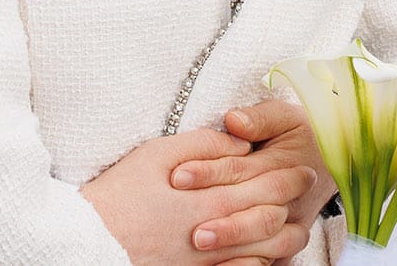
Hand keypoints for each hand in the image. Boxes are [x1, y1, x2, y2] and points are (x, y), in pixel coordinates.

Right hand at [82, 126, 314, 265]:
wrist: (89, 242)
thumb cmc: (119, 195)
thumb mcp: (156, 154)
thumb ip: (204, 145)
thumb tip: (241, 142)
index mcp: (209, 201)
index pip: (266, 188)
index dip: (289, 177)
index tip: (305, 167)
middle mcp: (215, 236)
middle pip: (271, 222)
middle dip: (294, 203)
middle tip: (307, 188)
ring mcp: (206, 264)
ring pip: (262, 254)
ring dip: (285, 238)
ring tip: (297, 223)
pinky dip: (260, 265)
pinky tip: (265, 254)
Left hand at [172, 100, 335, 263]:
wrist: (328, 160)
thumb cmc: (299, 135)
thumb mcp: (284, 116)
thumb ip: (259, 118)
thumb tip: (233, 120)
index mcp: (287, 165)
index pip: (242, 171)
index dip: (209, 172)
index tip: (178, 176)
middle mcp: (291, 200)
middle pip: (254, 212)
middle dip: (220, 219)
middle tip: (190, 227)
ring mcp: (292, 225)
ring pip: (265, 241)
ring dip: (233, 244)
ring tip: (201, 243)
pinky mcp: (287, 243)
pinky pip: (271, 260)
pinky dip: (246, 263)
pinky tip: (219, 265)